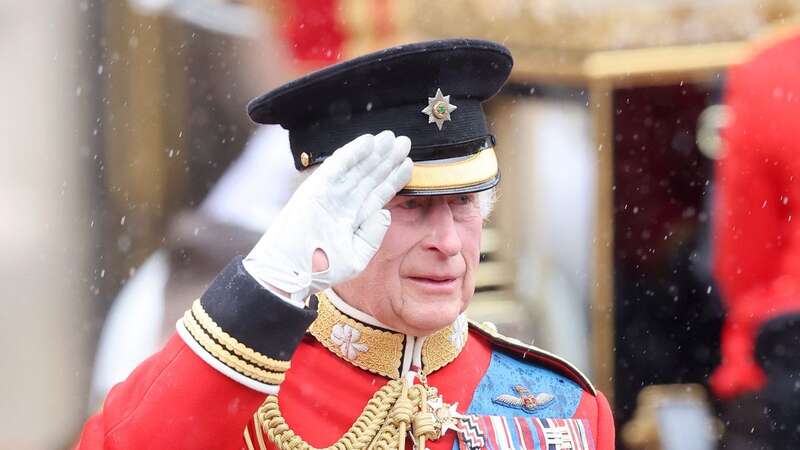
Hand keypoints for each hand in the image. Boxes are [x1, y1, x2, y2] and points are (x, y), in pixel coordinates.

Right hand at [243, 130, 412, 304]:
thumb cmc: (320, 270)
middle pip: (370, 177)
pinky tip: (368, 142)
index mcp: (353, 219)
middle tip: (404, 142)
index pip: (378, 193)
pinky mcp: (316, 188)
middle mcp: (343, 203)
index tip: (408, 164)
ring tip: (392, 138)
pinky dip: (352, 153)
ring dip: (374, 153)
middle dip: (387, 160)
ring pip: (357, 168)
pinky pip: (338, 166)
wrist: (291, 272)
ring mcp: (330, 194)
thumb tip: (386, 212)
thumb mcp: (357, 257)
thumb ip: (373, 235)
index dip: (393, 178)